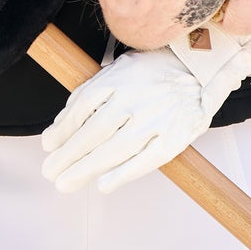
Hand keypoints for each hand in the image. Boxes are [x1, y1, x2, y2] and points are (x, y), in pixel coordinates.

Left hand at [41, 15, 250, 193]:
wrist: (202, 65)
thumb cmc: (156, 69)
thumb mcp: (121, 67)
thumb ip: (92, 92)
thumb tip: (62, 121)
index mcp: (119, 79)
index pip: (83, 107)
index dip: (62, 129)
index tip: (47, 146)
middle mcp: (135, 99)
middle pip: (94, 132)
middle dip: (68, 155)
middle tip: (50, 172)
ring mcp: (155, 119)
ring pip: (114, 148)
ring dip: (86, 168)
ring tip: (65, 181)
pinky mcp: (174, 137)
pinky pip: (145, 160)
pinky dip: (123, 173)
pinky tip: (103, 184)